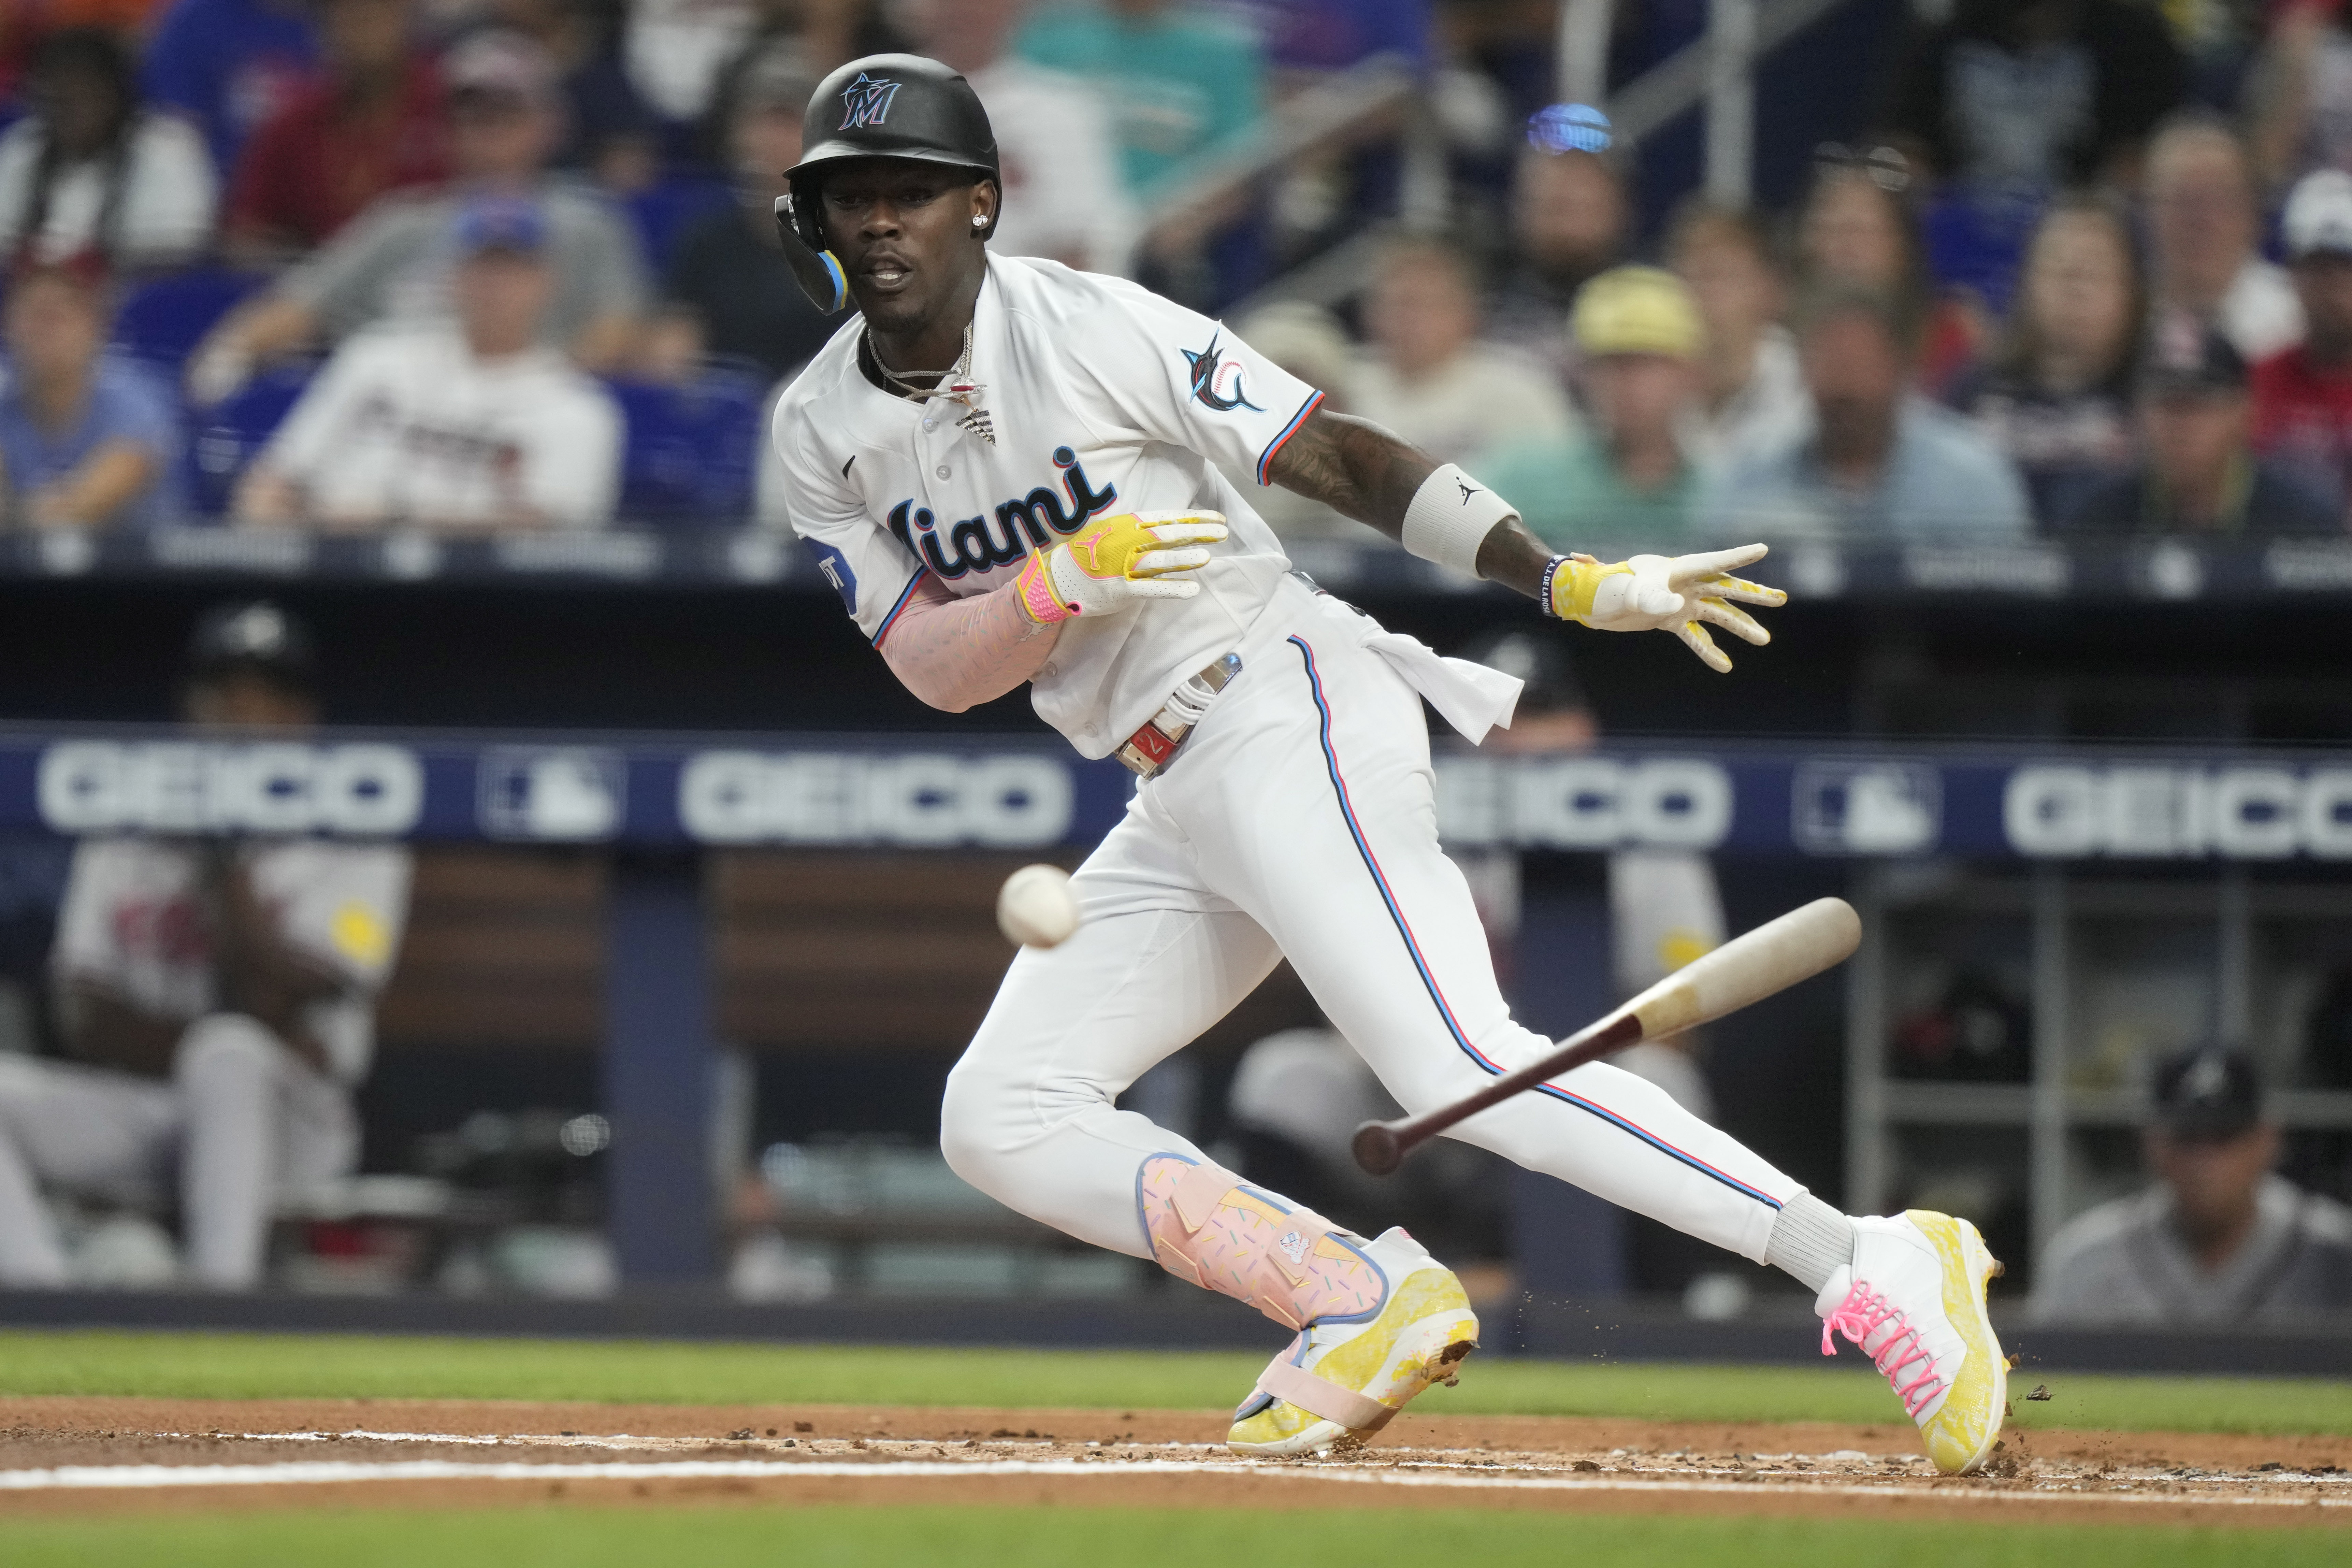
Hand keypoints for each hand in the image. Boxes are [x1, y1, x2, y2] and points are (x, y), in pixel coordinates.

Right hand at [1015, 510, 1227, 623]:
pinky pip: (1150, 588)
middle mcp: (1126, 541)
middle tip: (1222, 532)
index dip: (1193, 517)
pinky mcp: (1120, 590)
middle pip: (1167, 535)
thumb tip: (1174, 527)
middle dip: (1196, 532)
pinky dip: (1171, 588)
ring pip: (1159, 559)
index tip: (1217, 518)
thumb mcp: (1113, 531)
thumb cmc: (1089, 554)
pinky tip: (1192, 589)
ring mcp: (1122, 566)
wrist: (1058, 578)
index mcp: (1126, 524)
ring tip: (1207, 556)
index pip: (1166, 517)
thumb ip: (1141, 530)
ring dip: (1185, 557)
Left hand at [1547, 544, 1786, 672]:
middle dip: (1753, 594)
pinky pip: (1695, 637)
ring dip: (1740, 627)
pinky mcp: (1669, 621)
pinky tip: (1726, 665)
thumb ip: (1653, 598)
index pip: (1713, 562)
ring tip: (1765, 639)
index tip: (1762, 549)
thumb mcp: (1630, 593)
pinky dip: (1709, 651)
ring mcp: (1679, 603)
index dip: (1738, 557)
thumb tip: (1675, 607)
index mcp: (1676, 570)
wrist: (1588, 603)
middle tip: (1780, 599)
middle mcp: (1683, 585)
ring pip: (1717, 615)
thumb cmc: (1608, 589)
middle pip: (1725, 588)